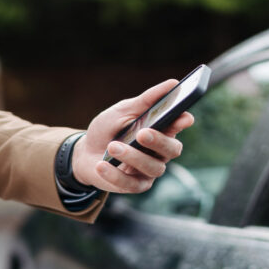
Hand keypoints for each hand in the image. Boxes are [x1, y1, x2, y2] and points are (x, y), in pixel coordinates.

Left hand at [71, 80, 195, 192]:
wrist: (85, 153)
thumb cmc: (108, 129)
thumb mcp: (123, 111)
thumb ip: (146, 100)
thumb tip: (173, 83)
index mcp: (162, 130)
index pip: (178, 126)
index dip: (183, 122)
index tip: (183, 117)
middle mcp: (160, 152)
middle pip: (172, 149)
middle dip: (159, 141)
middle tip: (143, 133)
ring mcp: (149, 171)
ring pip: (152, 167)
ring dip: (132, 157)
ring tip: (112, 146)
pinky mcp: (135, 185)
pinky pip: (130, 183)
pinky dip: (114, 174)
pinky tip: (101, 165)